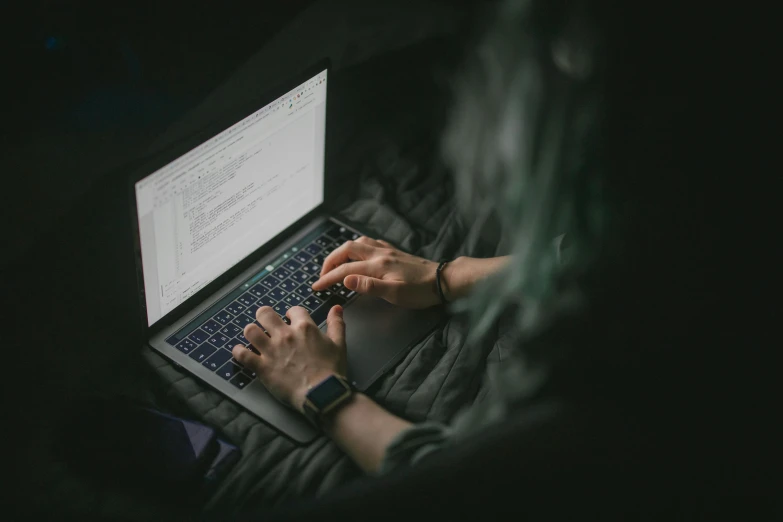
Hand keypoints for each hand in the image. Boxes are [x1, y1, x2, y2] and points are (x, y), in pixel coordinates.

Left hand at [232, 305, 346, 412]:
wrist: (322, 393)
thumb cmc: (332, 371)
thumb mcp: (339, 344)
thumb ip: (337, 324)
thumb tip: (336, 308)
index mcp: (304, 328)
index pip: (293, 310)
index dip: (291, 313)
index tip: (290, 319)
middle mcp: (285, 335)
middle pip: (265, 314)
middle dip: (264, 316)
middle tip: (266, 323)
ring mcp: (271, 350)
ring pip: (250, 331)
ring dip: (251, 332)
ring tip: (254, 337)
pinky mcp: (262, 367)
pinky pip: (242, 355)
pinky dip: (238, 352)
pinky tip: (240, 352)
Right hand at [312, 236, 440, 308]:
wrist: (443, 280)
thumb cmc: (420, 291)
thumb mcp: (395, 294)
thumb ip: (369, 286)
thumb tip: (346, 279)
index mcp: (377, 265)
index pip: (345, 270)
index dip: (328, 278)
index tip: (316, 287)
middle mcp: (379, 253)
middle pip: (347, 249)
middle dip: (330, 261)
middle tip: (323, 275)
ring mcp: (387, 250)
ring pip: (358, 243)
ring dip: (343, 252)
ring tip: (336, 264)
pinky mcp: (394, 251)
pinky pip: (371, 243)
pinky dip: (358, 247)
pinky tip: (359, 254)